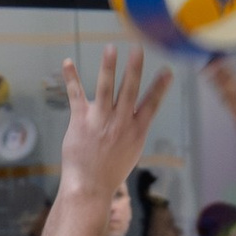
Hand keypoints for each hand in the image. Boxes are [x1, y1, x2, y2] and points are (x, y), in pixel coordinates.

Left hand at [57, 45, 169, 201]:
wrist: (89, 186)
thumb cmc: (111, 170)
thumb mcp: (131, 151)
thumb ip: (134, 128)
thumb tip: (137, 113)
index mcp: (136, 130)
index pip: (151, 104)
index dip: (160, 87)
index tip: (168, 70)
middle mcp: (120, 123)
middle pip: (129, 90)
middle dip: (134, 69)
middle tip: (137, 49)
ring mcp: (100, 120)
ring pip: (105, 89)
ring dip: (108, 67)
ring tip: (110, 49)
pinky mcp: (81, 120)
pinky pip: (76, 95)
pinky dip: (71, 78)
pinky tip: (67, 62)